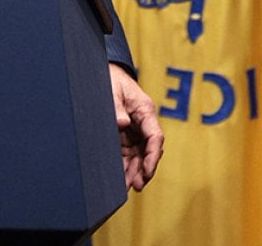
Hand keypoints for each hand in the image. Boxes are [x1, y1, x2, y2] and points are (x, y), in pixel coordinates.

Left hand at [109, 63, 162, 190]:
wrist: (105, 73)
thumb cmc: (111, 78)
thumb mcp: (112, 90)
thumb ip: (116, 107)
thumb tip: (123, 124)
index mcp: (145, 110)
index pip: (155, 137)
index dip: (153, 156)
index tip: (147, 171)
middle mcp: (143, 123)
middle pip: (148, 150)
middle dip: (144, 169)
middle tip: (136, 185)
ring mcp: (135, 130)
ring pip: (139, 156)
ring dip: (134, 172)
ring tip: (126, 188)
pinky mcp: (125, 135)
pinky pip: (128, 154)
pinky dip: (125, 167)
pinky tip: (121, 180)